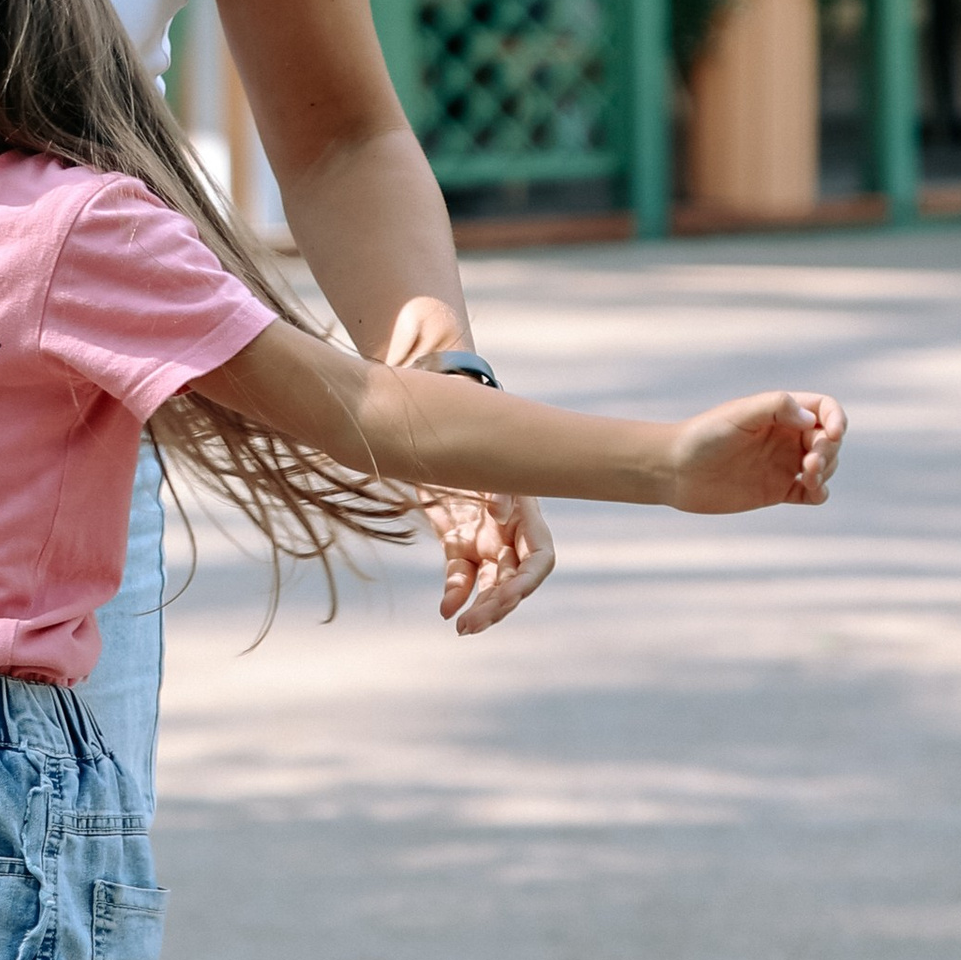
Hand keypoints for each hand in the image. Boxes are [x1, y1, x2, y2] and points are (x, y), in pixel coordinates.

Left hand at [382, 292, 556, 635]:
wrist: (420, 384)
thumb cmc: (436, 379)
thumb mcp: (444, 385)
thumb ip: (440, 362)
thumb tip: (433, 335)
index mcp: (518, 489)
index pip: (540, 548)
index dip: (523, 569)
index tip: (497, 577)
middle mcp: (508, 512)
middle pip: (519, 571)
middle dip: (503, 598)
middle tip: (476, 620)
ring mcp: (484, 523)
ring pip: (495, 578)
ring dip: (483, 602)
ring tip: (461, 624)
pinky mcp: (458, 528)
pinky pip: (467, 571)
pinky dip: (460, 590)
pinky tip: (447, 607)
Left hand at [667, 390, 845, 512]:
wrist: (675, 470)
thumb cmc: (704, 436)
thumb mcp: (739, 414)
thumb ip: (776, 407)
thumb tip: (811, 418)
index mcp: (780, 412)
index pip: (824, 409)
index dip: (836, 418)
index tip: (833, 433)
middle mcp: (785, 436)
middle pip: (829, 439)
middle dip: (829, 449)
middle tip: (811, 461)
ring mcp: (783, 464)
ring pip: (826, 465)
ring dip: (827, 470)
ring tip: (808, 476)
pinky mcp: (778, 490)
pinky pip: (812, 492)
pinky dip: (820, 492)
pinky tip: (812, 491)